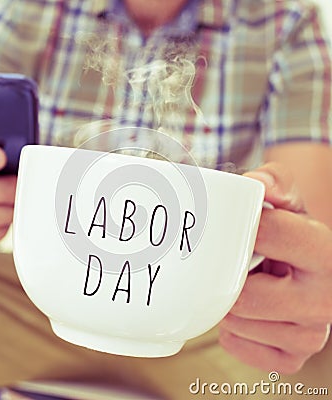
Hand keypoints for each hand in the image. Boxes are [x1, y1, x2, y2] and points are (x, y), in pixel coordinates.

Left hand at [218, 162, 331, 373]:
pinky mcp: (293, 356)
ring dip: (229, 304)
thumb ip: (275, 182)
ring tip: (244, 285)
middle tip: (234, 266)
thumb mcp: (288, 200)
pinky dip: (231, 330)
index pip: (270, 236)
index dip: (242, 229)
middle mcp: (324, 299)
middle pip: (246, 296)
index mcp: (324, 253)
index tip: (234, 229)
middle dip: (230, 278)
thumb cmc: (289, 232)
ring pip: (238, 323)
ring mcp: (310, 334)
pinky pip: (239, 346)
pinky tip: (243, 312)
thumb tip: (255, 184)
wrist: (302, 267)